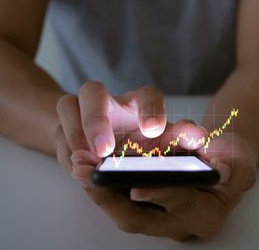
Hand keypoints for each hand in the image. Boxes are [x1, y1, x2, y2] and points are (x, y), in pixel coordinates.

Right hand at [52, 81, 202, 170]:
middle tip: (104, 150)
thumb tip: (202, 137)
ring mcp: (84, 114)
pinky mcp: (66, 127)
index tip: (153, 131)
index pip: (147, 94)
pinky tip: (77, 167)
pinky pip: (56, 130)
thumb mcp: (169, 144)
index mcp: (141, 105)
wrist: (119, 151)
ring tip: (84, 162)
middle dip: (94, 119)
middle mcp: (110, 104)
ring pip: (67, 104)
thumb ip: (184, 139)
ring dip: (73, 133)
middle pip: (92, 90)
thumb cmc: (149, 146)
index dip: (149, 109)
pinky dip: (64, 150)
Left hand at [67, 122, 256, 239]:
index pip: (179, 209)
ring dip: (97, 187)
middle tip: (87, 175)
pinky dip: (99, 179)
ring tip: (77, 164)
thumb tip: (221, 169)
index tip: (138, 187)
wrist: (220, 158)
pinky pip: (114, 194)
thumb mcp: (242, 163)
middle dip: (110, 197)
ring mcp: (154, 212)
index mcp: (202, 217)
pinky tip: (83, 161)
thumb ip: (237, 169)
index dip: (160, 196)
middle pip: (138, 216)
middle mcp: (174, 223)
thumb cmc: (232, 161)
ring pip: (120, 206)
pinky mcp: (139, 198)